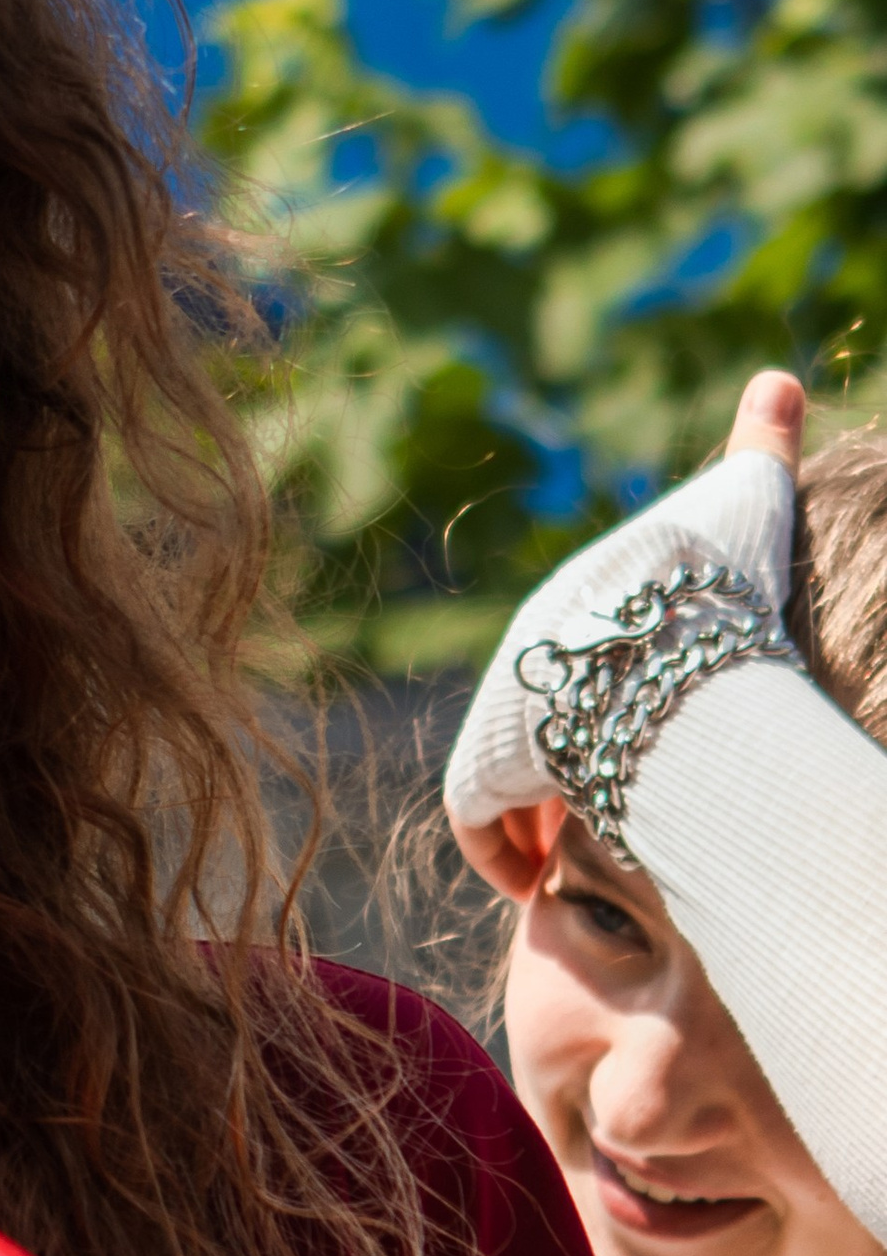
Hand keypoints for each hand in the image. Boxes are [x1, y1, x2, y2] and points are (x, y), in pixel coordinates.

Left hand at [443, 369, 804, 894]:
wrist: (669, 636)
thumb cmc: (719, 571)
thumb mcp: (746, 491)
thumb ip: (761, 441)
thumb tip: (778, 376)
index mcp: (578, 599)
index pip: (583, 654)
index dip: (608, 697)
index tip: (639, 738)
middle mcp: (528, 652)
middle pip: (543, 719)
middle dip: (570, 760)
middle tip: (610, 804)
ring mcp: (498, 710)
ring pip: (506, 776)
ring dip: (538, 816)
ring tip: (581, 851)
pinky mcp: (480, 768)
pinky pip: (476, 822)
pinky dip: (506, 854)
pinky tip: (544, 879)